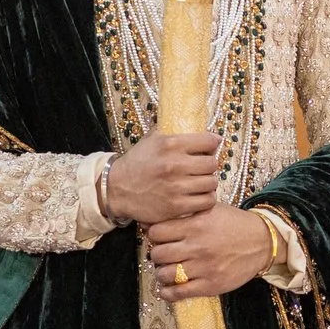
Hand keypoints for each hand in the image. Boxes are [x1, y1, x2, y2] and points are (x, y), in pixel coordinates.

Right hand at [106, 131, 221, 224]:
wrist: (117, 188)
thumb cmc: (137, 163)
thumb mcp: (151, 140)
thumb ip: (171, 130)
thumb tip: (193, 121)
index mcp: (170, 144)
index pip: (208, 141)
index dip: (212, 144)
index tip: (210, 147)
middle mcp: (174, 165)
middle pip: (212, 164)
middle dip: (210, 165)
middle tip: (203, 167)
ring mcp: (176, 187)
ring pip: (212, 183)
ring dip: (209, 182)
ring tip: (202, 182)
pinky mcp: (176, 206)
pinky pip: (206, 201)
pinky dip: (206, 199)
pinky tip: (200, 195)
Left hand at [149, 204, 275, 302]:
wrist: (262, 242)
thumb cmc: (234, 224)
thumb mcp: (210, 210)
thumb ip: (184, 214)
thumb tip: (152, 223)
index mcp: (195, 225)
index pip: (156, 232)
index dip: (155, 235)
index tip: (160, 238)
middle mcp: (197, 246)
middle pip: (158, 254)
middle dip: (158, 255)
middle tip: (164, 255)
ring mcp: (204, 267)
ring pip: (165, 274)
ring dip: (162, 273)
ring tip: (167, 271)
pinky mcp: (211, 285)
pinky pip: (179, 293)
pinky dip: (168, 293)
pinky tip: (166, 289)